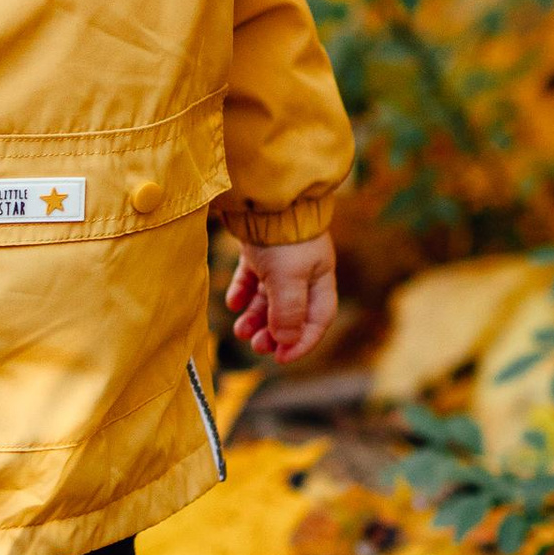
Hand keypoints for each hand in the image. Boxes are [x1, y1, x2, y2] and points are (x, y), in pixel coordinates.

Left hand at [225, 235, 337, 364]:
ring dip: (256, 318)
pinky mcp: (261, 250)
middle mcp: (304, 272)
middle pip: (291, 312)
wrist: (266, 196)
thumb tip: (285, 341)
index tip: (281, 358)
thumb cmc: (284, 238)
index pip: (317, 321)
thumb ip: (287, 312)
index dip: (301, 343)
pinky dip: (243, 293)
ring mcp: (281, 261)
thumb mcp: (288, 279)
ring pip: (269, 299)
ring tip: (240, 330)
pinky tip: (233, 303)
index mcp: (320, 279)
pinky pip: (253, 279)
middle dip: (273, 332)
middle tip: (257, 346)